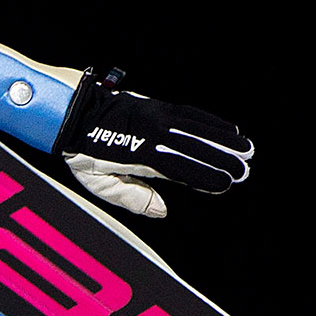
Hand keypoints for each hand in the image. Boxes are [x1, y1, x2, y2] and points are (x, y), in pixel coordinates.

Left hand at [55, 68, 253, 217]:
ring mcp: (154, 116)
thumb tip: (162, 210)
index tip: (224, 184)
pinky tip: (227, 128)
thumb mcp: (97, 182)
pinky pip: (189, 113)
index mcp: (138, 155)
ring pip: (196, 127)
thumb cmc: (80, 151)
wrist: (68, 111)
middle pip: (194, 148)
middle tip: (244, 172)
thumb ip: (130, 197)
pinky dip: (210, 121)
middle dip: (222, 159)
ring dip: (223, 138)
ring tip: (247, 149)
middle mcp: (151, 133)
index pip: (179, 168)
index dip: (204, 176)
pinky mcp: (154, 104)